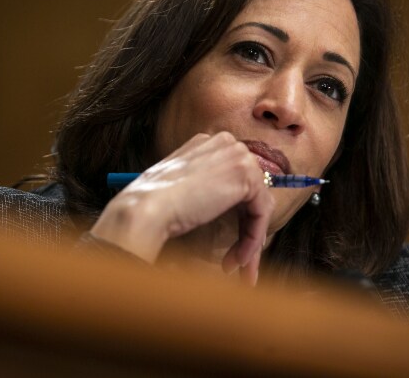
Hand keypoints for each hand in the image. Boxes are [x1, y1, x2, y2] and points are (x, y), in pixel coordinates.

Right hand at [90, 132, 273, 284]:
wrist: (147, 208)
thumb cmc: (154, 204)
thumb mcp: (183, 189)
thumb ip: (206, 188)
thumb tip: (228, 209)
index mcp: (208, 144)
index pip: (235, 180)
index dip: (237, 215)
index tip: (230, 242)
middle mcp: (226, 143)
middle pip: (251, 192)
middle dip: (247, 230)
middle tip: (239, 261)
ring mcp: (238, 156)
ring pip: (258, 205)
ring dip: (250, 240)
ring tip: (237, 266)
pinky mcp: (246, 175)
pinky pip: (261, 212)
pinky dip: (252, 238)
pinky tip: (239, 258)